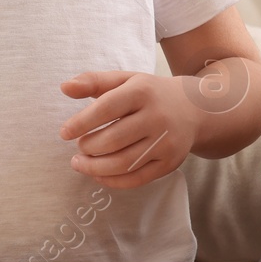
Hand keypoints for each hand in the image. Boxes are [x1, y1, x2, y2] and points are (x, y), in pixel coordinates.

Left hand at [60, 71, 197, 188]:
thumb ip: (94, 81)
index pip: (107, 108)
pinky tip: (99, 175)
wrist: (196, 109)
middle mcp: (157, 117)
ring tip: (80, 163)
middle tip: (79, 147)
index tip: (64, 132)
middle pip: (113, 140)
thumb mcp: (126, 80)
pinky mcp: (170, 163)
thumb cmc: (151, 94)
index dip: (81, 122)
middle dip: (88, 147)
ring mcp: (166, 142)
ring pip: (123, 163)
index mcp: (143, 91)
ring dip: (95, 168)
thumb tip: (64, 87)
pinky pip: (137, 178)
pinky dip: (112, 181)